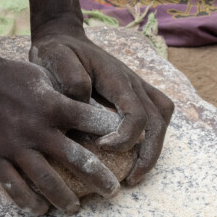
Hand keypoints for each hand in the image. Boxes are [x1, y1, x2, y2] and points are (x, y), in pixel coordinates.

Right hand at [0, 43, 145, 214]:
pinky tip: (40, 210)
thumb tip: (89, 103)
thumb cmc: (8, 74)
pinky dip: (28, 202)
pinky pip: (13, 187)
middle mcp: (38, 129)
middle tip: (112, 192)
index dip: (113, 133)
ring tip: (75, 208)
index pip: (92, 122)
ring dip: (65, 198)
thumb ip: (64, 93)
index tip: (128, 145)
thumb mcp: (42, 75)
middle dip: (99, 178)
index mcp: (53, 105)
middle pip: (77, 160)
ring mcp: (15, 146)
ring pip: (46, 181)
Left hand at [30, 21, 174, 184]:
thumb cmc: (57, 52)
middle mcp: (133, 82)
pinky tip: (135, 154)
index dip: (124, 137)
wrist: (64, 37)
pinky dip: (153, 135)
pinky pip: (158, 113)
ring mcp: (137, 86)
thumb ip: (71, 80)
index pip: (136, 113)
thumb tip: (88, 108)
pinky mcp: (135, 93)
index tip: (100, 148)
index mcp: (116, 77)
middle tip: (130, 179)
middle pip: (157, 121)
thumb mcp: (55, 58)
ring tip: (135, 174)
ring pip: (161, 118)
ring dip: (153, 148)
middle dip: (148, 154)